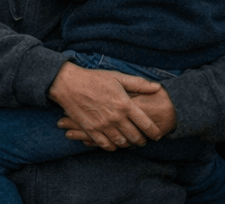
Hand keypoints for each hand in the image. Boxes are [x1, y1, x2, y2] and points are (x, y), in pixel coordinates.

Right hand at [48, 62, 163, 150]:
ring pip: (122, 143)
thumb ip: (138, 84)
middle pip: (136, 137)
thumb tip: (157, 88)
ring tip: (128, 141)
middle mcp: (116, 117)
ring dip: (127, 144)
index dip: (155, 133)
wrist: (67, 83)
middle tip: (142, 140)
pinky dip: (112, 147)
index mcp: (125, 104)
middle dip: (141, 141)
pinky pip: (106, 145)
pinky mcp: (91, 130)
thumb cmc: (93, 78)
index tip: (157, 135)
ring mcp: (103, 125)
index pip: (147, 125)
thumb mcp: (117, 77)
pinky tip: (114, 143)